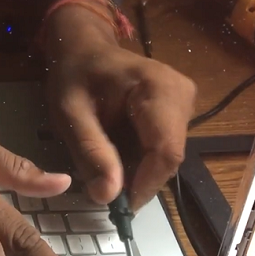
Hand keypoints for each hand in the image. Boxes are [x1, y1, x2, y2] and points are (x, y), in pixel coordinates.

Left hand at [44, 2, 196, 209]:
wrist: (84, 48)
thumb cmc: (74, 75)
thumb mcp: (70, 113)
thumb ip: (90, 151)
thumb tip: (107, 196)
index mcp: (158, 88)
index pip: (165, 151)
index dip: (145, 185)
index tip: (119, 206)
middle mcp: (182, 95)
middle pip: (168, 157)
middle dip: (138, 180)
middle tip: (104, 189)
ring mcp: (184, 103)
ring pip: (166, 157)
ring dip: (137, 171)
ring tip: (104, 168)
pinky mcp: (178, 113)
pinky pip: (162, 149)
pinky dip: (139, 161)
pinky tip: (116, 155)